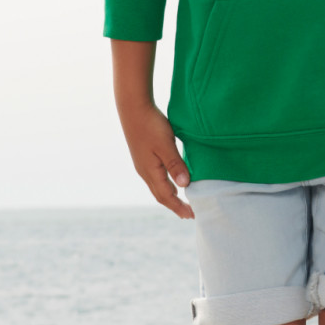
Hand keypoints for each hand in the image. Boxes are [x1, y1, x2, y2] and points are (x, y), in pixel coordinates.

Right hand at [118, 101, 194, 219]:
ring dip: (169, 195)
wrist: (133, 108)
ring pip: (157, 186)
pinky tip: (171, 179)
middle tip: (189, 213)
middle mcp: (145, 171)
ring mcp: (143, 164)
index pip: (166, 196)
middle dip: (174, 205)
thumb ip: (175, 165)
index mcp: (150, 171)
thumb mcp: (166, 145)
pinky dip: (165, 184)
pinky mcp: (144, 155)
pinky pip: (155, 177)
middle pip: (160, 195)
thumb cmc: (151, 125)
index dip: (178, 207)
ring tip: (181, 200)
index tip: (191, 215)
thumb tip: (185, 185)